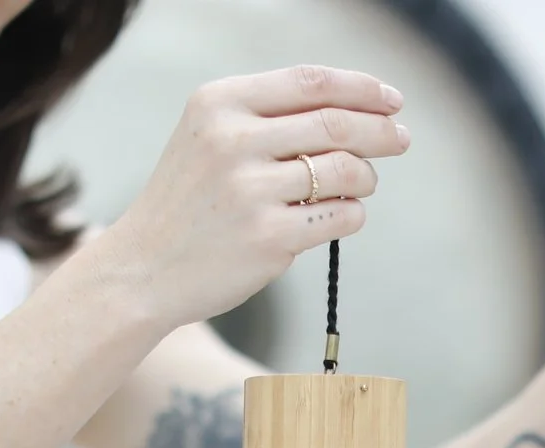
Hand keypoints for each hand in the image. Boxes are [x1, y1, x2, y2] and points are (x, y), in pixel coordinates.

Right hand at [104, 65, 410, 327]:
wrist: (143, 268)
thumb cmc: (190, 201)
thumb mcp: (210, 137)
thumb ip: (271, 118)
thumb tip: (359, 111)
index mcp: (219, 103)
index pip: (311, 82)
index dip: (361, 88)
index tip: (392, 100)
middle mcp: (232, 140)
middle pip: (335, 123)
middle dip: (380, 131)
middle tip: (400, 139)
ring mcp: (250, 190)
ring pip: (344, 171)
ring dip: (366, 177)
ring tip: (361, 184)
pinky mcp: (268, 238)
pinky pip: (340, 216)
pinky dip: (353, 214)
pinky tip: (343, 214)